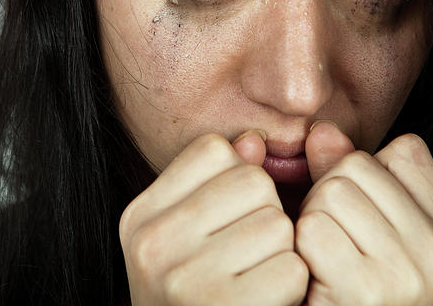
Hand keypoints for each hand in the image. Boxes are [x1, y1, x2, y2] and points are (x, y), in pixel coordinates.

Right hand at [119, 131, 308, 305]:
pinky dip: (293, 285)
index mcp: (138, 218)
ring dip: (281, 251)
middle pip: (252, 181)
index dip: (238, 177)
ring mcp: (187, 280)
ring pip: (278, 223)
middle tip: (246, 253)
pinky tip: (267, 301)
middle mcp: (152, 245)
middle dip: (264, 213)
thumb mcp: (184, 237)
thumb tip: (253, 141)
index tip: (229, 215)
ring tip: (254, 277)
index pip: (213, 150)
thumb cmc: (195, 296)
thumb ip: (216, 183)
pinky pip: (294, 267)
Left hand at [295, 123, 432, 305]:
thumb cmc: (338, 287)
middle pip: (357, 166)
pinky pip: (313, 229)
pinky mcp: (369, 292)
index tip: (358, 221)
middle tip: (329, 245)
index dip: (360, 177)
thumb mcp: (358, 224)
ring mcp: (409, 275)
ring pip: (332, 192)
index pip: (402, 150)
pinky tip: (311, 279)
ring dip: (310, 222)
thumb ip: (344, 169)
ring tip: (321, 262)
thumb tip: (321, 130)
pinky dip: (299, 249)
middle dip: (327, 196)